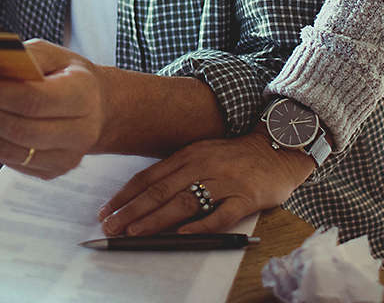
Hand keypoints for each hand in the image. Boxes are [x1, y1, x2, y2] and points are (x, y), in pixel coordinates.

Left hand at [0, 40, 104, 179]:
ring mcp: (66, 158)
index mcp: (83, 96)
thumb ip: (24, 57)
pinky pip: (11, 162)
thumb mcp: (54, 55)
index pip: (32, 99)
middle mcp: (79, 132)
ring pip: (10, 150)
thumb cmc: (71, 78)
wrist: (97, 108)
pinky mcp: (51, 172)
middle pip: (18, 128)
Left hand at [98, 129, 314, 235]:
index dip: (125, 195)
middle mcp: (202, 165)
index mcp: (188, 154)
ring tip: (135, 233)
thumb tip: (145, 196)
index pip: (150, 176)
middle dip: (132, 210)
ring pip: (184, 202)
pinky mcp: (245, 197)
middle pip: (161, 190)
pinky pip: (220, 214)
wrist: (276, 149)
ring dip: (156, 219)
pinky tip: (183, 234)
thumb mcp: (202, 154)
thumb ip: (178, 172)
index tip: (106, 211)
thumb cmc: (234, 156)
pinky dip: (201, 225)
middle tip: (111, 227)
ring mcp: (223, 181)